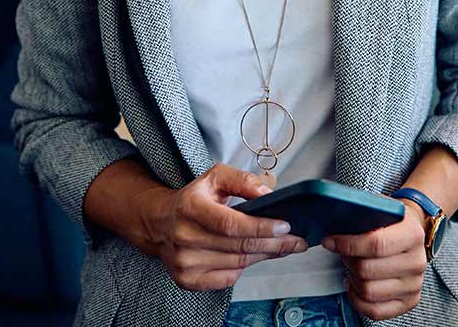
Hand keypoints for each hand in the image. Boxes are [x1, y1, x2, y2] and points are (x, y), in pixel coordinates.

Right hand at [143, 163, 307, 291]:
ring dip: (265, 256)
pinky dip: (246, 267)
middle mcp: (185, 237)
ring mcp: (185, 262)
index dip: (260, 227)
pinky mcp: (187, 280)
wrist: (160, 223)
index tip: (285, 226)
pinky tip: (256, 256)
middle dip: (273, 244)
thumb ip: (242, 180)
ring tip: (283, 246)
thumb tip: (267, 194)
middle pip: (238, 246)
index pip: (231, 224)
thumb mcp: (215, 177)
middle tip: (296, 240)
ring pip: (237, 263)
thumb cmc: (193, 199)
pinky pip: (227, 278)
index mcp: (191, 208)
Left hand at [321, 201, 427, 321]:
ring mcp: (414, 284)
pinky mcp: (409, 301)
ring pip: (369, 291)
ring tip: (349, 266)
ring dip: (351, 279)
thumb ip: (362, 214)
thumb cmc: (393, 221)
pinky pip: (376, 311)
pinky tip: (353, 284)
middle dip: (347, 260)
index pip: (376, 244)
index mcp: (412, 234)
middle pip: (368, 270)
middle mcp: (416, 262)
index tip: (330, 241)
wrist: (413, 232)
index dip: (348, 244)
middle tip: (342, 252)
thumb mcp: (382, 208)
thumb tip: (333, 221)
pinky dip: (357, 300)